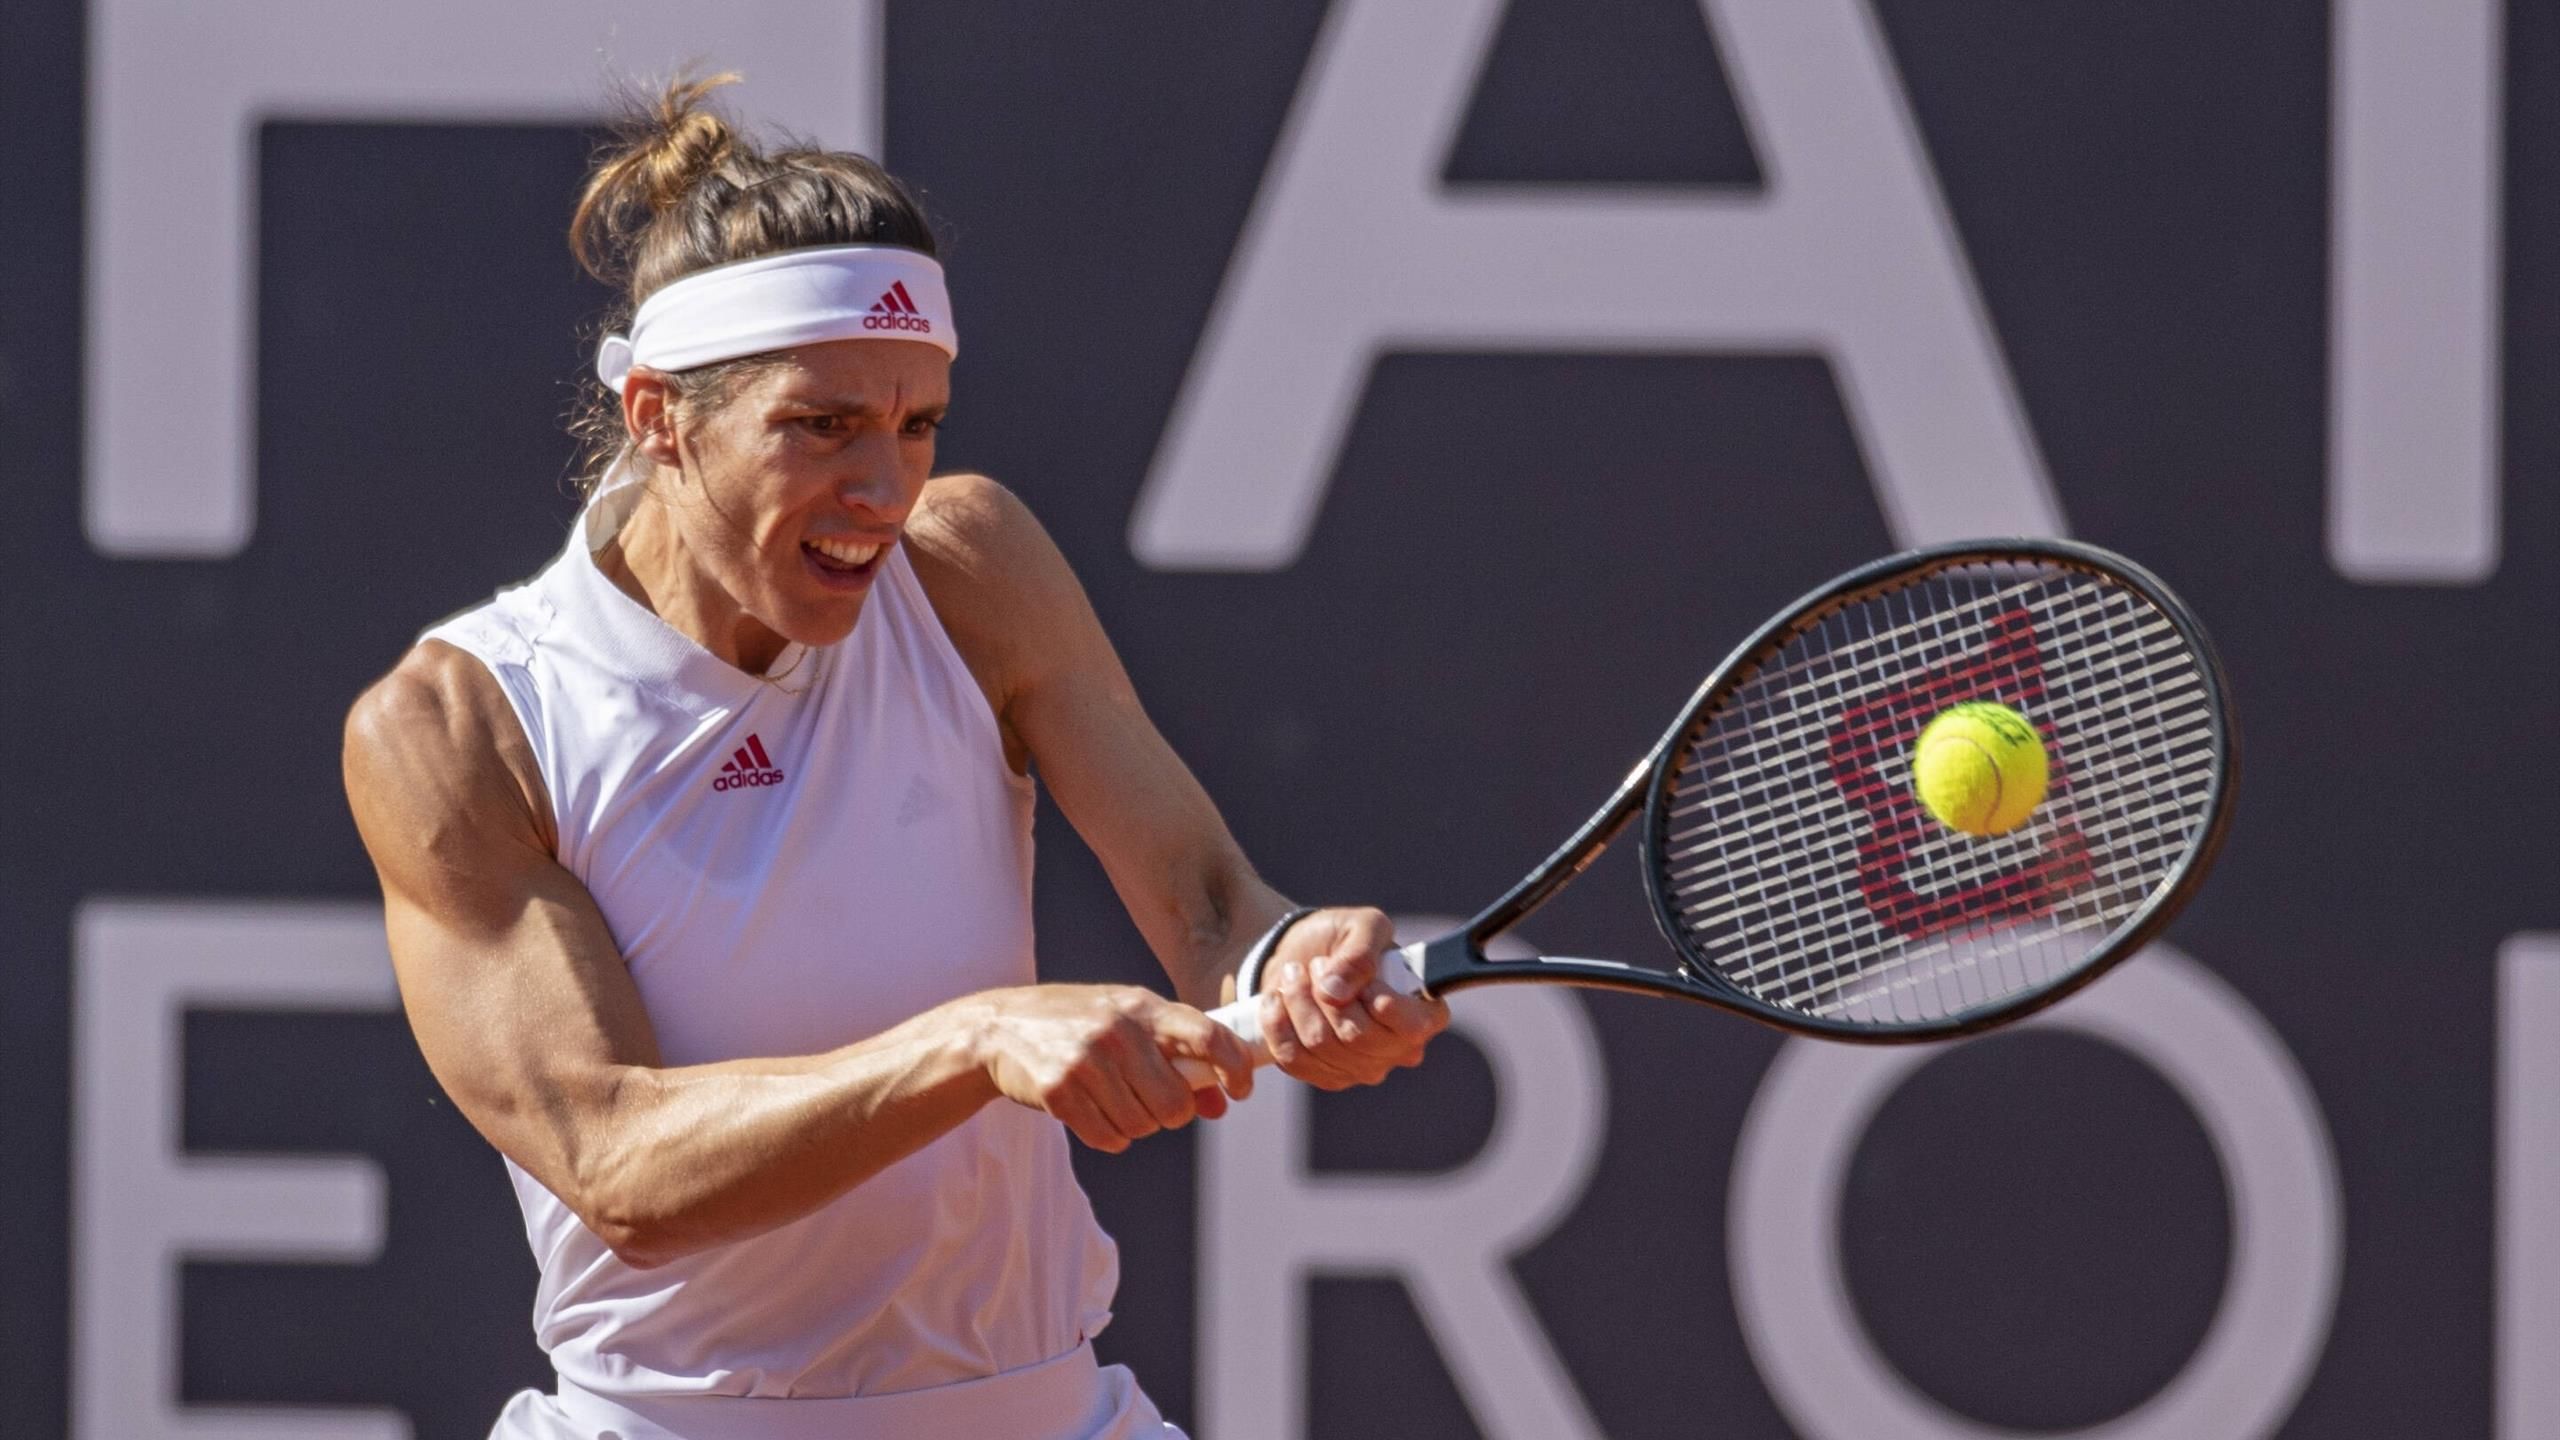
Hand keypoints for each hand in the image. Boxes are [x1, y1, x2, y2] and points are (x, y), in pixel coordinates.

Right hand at [974, 985, 1256, 1151]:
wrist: (999, 1028)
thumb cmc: (1078, 1025)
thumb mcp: (1128, 1023)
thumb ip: (1177, 1056)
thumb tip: (1221, 1103)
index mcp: (1142, 1006)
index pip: (1209, 1035)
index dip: (1235, 1067)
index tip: (1241, 1089)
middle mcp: (1117, 1030)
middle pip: (1176, 1102)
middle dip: (1172, 1113)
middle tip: (1153, 1102)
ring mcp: (1086, 1060)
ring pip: (1143, 1126)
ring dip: (1136, 1126)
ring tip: (1114, 1102)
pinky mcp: (1058, 1090)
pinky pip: (1109, 1138)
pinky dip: (1109, 1136)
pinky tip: (1093, 1113)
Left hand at [1254, 907, 1449, 1089]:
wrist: (1304, 956)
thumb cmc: (1345, 940)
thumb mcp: (1362, 927)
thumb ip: (1360, 953)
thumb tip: (1334, 991)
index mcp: (1423, 1013)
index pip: (1413, 1027)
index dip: (1384, 1003)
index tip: (1362, 979)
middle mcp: (1397, 1049)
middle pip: (1357, 1036)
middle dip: (1326, 994)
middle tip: (1316, 964)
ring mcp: (1361, 1068)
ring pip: (1321, 1045)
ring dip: (1298, 1002)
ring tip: (1293, 973)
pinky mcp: (1324, 1075)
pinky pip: (1293, 1058)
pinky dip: (1277, 1024)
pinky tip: (1275, 999)